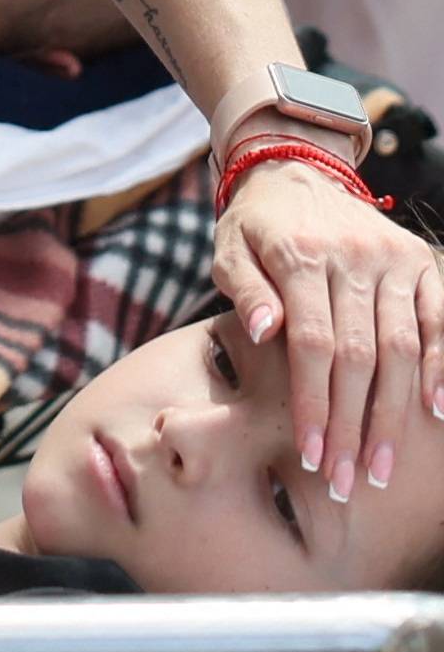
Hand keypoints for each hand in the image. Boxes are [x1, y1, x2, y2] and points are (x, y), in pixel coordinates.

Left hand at [214, 148, 443, 495]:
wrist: (295, 169)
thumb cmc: (255, 226)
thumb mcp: (229, 249)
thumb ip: (244, 291)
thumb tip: (265, 331)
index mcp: (299, 256)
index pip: (311, 344)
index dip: (314, 404)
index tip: (312, 457)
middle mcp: (351, 256)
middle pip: (359, 356)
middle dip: (354, 426)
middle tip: (349, 482)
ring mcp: (390, 259)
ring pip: (402, 346)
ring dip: (394, 414)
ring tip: (383, 466)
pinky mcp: (418, 261)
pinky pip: (438, 319)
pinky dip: (441, 366)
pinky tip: (434, 412)